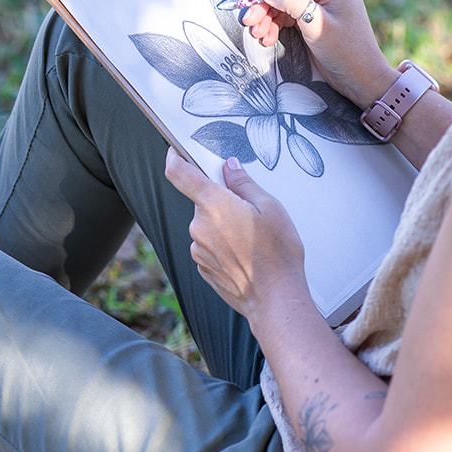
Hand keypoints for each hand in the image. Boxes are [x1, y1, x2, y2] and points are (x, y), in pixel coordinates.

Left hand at [164, 148, 306, 320]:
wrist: (275, 298)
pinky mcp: (203, 267)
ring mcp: (198, 249)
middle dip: (220, 201)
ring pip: (206, 225)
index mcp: (214, 205)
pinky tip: (245, 253)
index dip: (174, 159)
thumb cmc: (277, 254)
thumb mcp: (271, 208)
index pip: (180, 173)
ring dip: (223, 225)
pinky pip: (209, 246)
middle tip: (248, 211)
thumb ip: (245, 184)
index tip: (176, 153)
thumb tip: (230, 168)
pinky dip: (223, 245)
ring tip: (251, 238)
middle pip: (202, 201)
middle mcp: (199, 226)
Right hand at [237, 0, 395, 111]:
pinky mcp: (310, 16)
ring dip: (266, 15)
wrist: (360, 78)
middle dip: (264, 1)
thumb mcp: (317, 25)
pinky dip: (273, 24)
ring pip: (281, 0)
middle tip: (249, 19)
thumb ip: (292, 2)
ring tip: (258, 33)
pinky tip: (267, 38)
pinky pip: (285, 14)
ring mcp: (316, 1)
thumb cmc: (347, 51)